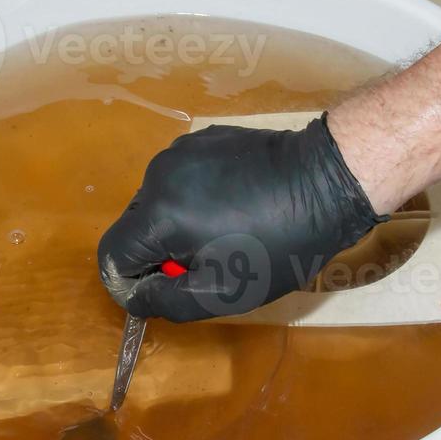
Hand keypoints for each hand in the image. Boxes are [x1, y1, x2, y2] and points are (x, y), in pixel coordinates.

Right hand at [97, 114, 385, 321]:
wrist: (329, 179)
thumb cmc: (279, 245)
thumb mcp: (222, 293)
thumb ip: (165, 301)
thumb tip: (132, 295)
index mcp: (157, 216)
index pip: (111, 256)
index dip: (131, 281)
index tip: (169, 287)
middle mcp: (157, 177)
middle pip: (133, 227)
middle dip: (158, 252)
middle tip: (207, 262)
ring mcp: (180, 151)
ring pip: (156, 202)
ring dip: (176, 224)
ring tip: (224, 231)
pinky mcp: (203, 138)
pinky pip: (181, 178)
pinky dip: (194, 197)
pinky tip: (235, 202)